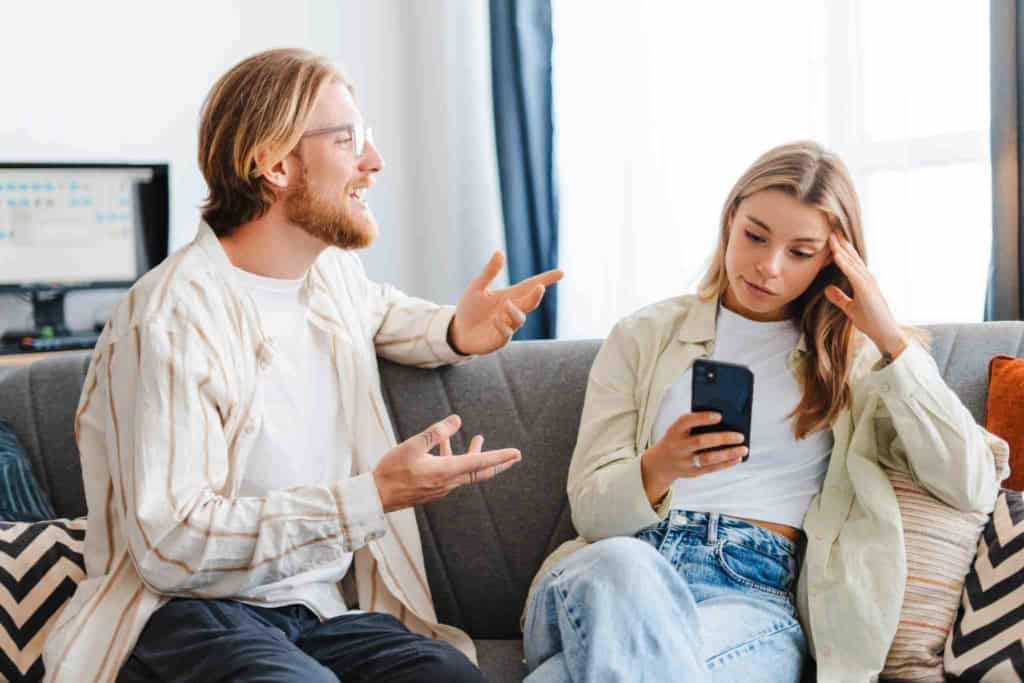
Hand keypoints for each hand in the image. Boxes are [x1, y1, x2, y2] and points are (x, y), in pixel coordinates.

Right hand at [372, 414, 521, 512]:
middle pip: (480, 472)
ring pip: (465, 471)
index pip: (480, 463)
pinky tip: (445, 446)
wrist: (376, 497)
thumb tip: (457, 420)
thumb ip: (435, 432)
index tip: (516, 454)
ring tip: (479, 438)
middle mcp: (448, 482)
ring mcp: (440, 487)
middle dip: (499, 463)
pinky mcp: (432, 488)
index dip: (500, 457)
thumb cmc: (392, 471)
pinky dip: (455, 458)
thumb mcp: (412, 446)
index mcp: (446, 471)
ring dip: (475, 456)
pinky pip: (451, 472)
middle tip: (515, 457)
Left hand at [449, 251, 563, 353]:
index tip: (561, 272)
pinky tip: (496, 320)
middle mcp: (512, 310)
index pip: (530, 286)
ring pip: (520, 318)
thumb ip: (489, 272)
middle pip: (530, 302)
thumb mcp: (477, 287)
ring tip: (505, 305)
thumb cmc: (469, 309)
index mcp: (509, 296)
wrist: (457, 331)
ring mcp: (508, 326)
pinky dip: (503, 325)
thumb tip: (500, 252)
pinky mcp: (500, 339)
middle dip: (536, 295)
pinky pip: (507, 333)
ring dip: (515, 311)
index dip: (545, 279)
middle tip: (540, 288)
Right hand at [640, 412, 747, 505]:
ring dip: (728, 454)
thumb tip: (725, 422)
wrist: (660, 463)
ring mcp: (684, 461)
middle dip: (722, 439)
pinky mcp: (692, 472)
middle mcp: (678, 446)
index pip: (686, 422)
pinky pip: (711, 469)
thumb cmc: (677, 440)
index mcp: (674, 431)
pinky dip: (726, 463)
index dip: (702, 418)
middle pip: (700, 442)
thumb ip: (695, 425)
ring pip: (708, 458)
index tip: (719, 416)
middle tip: (740, 436)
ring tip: (743, 448)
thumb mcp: (678, 430)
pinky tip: (737, 457)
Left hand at [824, 233, 907, 357]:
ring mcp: (868, 283)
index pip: (850, 262)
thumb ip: (839, 298)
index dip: (841, 250)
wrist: (885, 333)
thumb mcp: (850, 308)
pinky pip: (853, 274)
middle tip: (830, 229)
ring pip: (852, 262)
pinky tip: (836, 255)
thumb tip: (827, 289)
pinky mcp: (867, 290)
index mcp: (863, 281)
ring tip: (831, 236)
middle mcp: (867, 278)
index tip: (831, 238)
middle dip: (841, 243)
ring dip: (841, 249)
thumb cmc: (871, 321)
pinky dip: (844, 263)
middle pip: (852, 257)